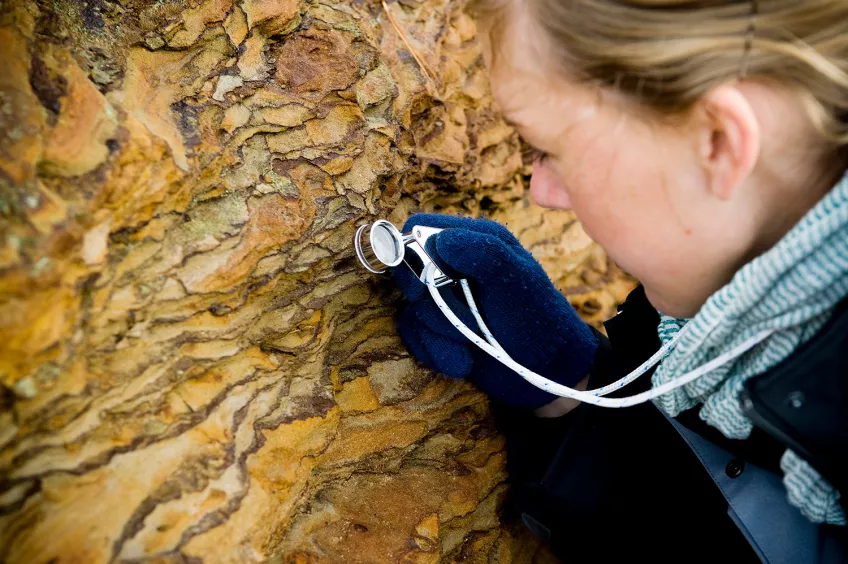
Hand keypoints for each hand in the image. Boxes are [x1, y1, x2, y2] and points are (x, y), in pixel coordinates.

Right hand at [393, 213, 597, 409]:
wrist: (550, 372)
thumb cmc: (540, 320)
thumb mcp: (517, 281)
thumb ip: (483, 253)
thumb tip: (439, 240)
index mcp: (475, 241)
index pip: (421, 228)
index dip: (413, 250)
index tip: (426, 278)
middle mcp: (454, 267)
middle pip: (408, 271)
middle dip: (430, 301)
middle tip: (457, 317)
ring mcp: (445, 300)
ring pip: (412, 309)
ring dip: (441, 333)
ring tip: (472, 344)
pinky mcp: (440, 331)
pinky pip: (414, 337)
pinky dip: (436, 352)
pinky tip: (463, 362)